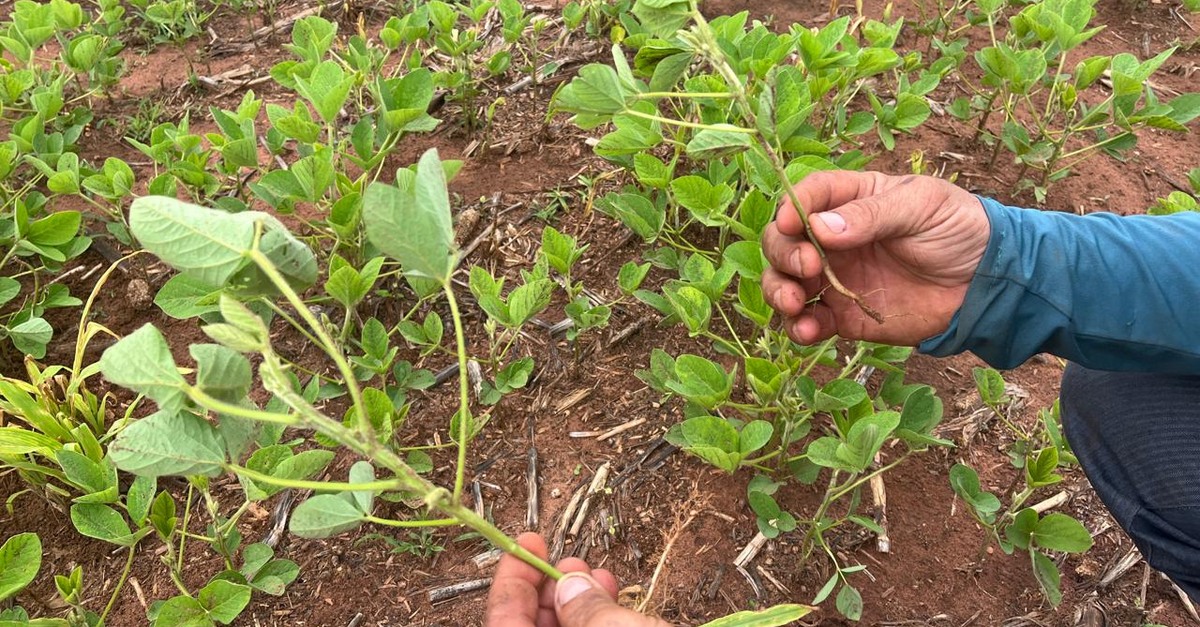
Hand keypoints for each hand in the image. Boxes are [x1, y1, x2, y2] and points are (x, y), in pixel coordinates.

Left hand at [485, 533, 670, 626]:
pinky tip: (613, 596)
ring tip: (599, 575)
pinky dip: (596, 618)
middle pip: (530, 624)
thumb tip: (570, 585)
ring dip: (578, 601)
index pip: (502, 619)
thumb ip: (589, 609)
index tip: (526, 544)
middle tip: (570, 561)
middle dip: (550, 588)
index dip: (512, 577)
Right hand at [762, 171, 989, 345]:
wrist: (989, 283)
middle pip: (783, 241)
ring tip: (794, 303)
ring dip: (778, 291)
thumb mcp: (920, 206)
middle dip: (783, 253)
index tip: (792, 225)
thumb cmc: (958, 229)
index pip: (807, 196)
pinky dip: (798, 327)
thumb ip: (871, 216)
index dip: (791, 208)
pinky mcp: (843, 316)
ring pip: (784, 282)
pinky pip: (808, 322)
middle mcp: (834, 240)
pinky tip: (808, 329)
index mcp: (851, 201)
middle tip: (808, 267)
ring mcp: (835, 279)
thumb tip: (818, 228)